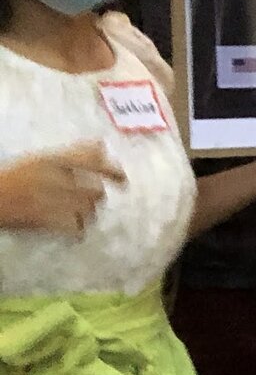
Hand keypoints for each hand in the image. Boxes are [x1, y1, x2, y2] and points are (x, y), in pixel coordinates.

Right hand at [0, 142, 124, 235]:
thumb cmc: (13, 177)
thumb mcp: (40, 159)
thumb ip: (72, 153)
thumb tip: (101, 143)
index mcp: (53, 160)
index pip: (92, 160)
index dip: (112, 171)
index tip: (123, 180)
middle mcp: (55, 178)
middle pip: (95, 190)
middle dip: (96, 198)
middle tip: (89, 201)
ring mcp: (51, 200)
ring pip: (88, 210)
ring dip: (88, 214)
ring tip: (79, 215)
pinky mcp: (45, 221)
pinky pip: (75, 228)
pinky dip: (77, 230)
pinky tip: (73, 230)